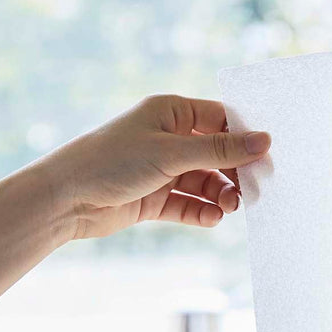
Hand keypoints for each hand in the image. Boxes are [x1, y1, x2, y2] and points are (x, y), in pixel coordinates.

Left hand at [43, 94, 270, 238]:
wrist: (65, 200)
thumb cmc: (111, 161)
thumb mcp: (171, 152)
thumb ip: (220, 150)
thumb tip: (264, 141)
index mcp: (171, 112)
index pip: (221, 119)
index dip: (245, 138)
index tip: (266, 158)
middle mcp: (168, 138)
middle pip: (217, 154)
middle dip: (235, 173)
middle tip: (252, 191)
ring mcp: (162, 169)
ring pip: (205, 182)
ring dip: (220, 195)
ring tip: (228, 208)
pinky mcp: (155, 198)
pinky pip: (188, 204)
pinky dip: (201, 211)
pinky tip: (211, 218)